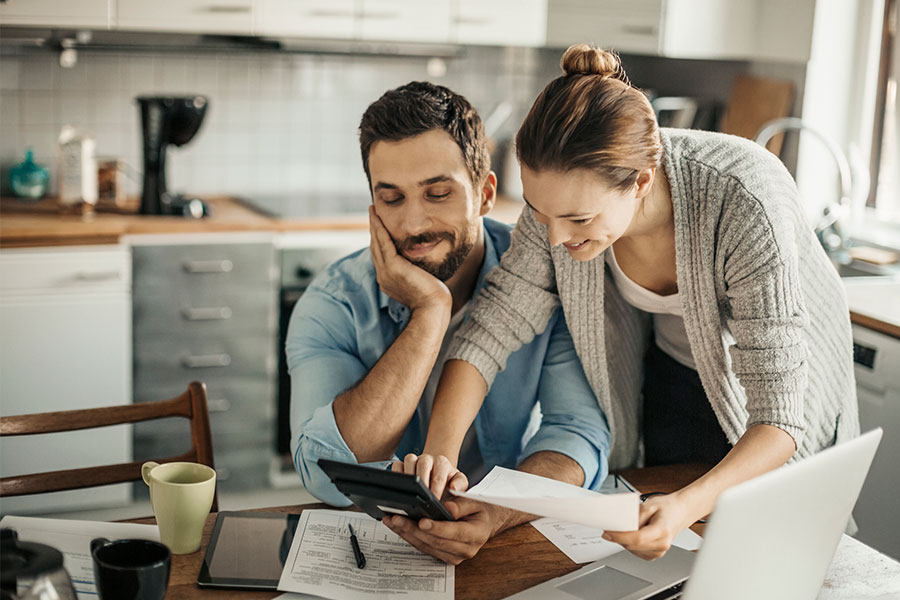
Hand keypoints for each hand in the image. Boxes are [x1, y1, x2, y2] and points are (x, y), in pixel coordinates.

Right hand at [369, 206, 450, 312]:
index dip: (378, 239)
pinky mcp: (393, 267)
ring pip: (376, 243)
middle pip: (375, 247)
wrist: (433, 308)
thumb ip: (415, 271)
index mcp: (388, 279)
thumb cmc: (432, 298)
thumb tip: (420, 264)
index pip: (380, 255)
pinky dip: (379, 229)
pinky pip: (383, 243)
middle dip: (373, 229)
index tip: (378, 226)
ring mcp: (386, 271)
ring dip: (374, 225)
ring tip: (373, 211)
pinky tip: (378, 217)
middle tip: (372, 212)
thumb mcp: (420, 281)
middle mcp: (383, 275)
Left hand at [382, 496, 509, 564]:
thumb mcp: (475, 502)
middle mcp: (465, 549)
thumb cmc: (479, 510)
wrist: (484, 523)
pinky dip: (410, 537)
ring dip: (407, 534)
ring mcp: (454, 556)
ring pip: (427, 546)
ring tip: (393, 521)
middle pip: (435, 541)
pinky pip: (425, 548)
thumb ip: (462, 504)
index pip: (454, 532)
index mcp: (476, 534)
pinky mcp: (444, 557)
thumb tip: (448, 508)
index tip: (422, 521)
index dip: (436, 527)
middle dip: (414, 530)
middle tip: (397, 518)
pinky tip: (399, 527)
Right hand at [392, 453, 467, 500]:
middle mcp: (427, 459)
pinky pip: (397, 465)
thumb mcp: (460, 483)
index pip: (439, 474)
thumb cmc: (448, 482)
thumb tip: (454, 488)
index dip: (436, 488)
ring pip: (409, 460)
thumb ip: (461, 485)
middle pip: (423, 463)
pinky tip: (398, 488)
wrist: (438, 475)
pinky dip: (396, 475)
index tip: (435, 500)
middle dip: (422, 481)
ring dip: (409, 477)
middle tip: (422, 497)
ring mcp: (414, 460)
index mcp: (442, 463)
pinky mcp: (402, 465)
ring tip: (409, 493)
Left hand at [601, 492, 696, 559]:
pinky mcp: (654, 554)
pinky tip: (632, 534)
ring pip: (632, 549)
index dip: (620, 536)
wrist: (680, 512)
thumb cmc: (667, 507)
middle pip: (632, 545)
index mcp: (662, 532)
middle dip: (618, 537)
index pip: (637, 538)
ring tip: (627, 527)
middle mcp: (662, 545)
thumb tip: (619, 526)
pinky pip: (635, 551)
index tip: (607, 532)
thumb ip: (634, 516)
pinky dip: (630, 543)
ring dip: (623, 540)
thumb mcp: (648, 505)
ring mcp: (659, 552)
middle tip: (610, 526)